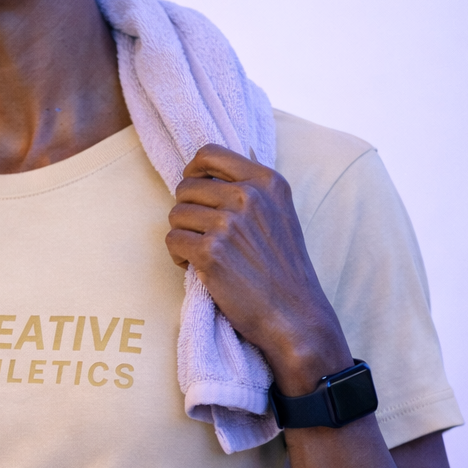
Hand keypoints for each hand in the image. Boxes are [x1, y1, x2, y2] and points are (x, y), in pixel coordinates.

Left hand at [166, 145, 350, 395]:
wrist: (295, 314)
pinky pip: (172, 241)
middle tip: (202, 236)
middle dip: (187, 212)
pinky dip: (178, 257)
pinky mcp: (211, 252)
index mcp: (267, 181)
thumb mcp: (280, 215)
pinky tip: (197, 269)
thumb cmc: (283, 270)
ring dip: (182, 236)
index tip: (195, 193)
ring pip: (175, 215)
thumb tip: (209, 174)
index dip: (192, 172)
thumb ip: (252, 191)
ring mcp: (229, 223)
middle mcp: (248, 196)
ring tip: (202, 255)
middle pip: (186, 187)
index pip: (208, 153)